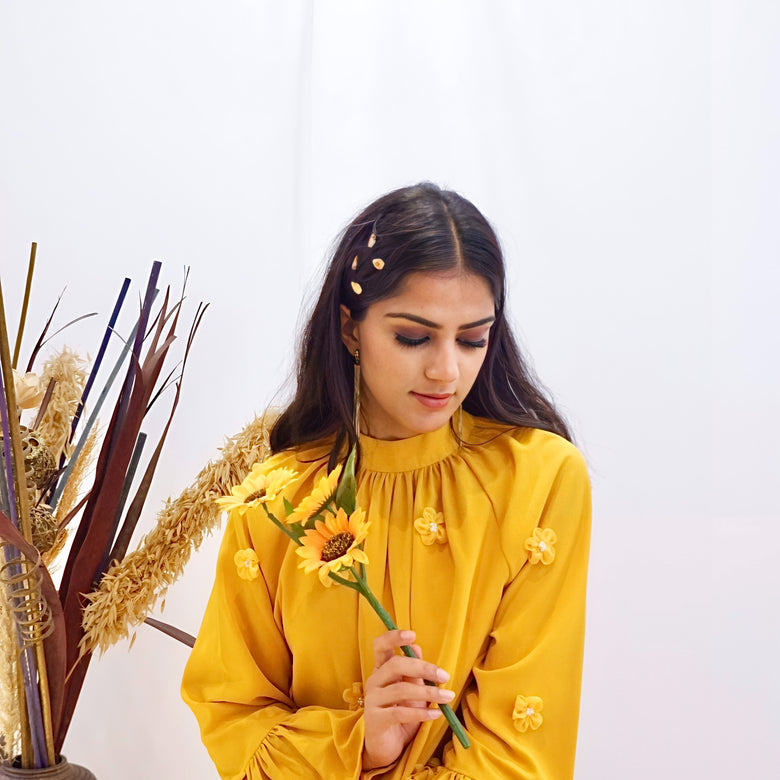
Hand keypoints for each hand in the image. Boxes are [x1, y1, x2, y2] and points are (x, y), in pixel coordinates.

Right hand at [361, 629, 454, 770]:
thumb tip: (417, 648)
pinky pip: (400, 713)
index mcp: (381, 670)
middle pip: (395, 665)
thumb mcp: (411, 690)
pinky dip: (421, 712)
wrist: (387, 747)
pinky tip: (436, 714)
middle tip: (444, 675)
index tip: (412, 635)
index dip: (393, 637)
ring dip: (428, 692)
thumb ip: (413, 672)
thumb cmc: (401, 714)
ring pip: (400, 689)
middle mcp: (374, 681)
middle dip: (422, 667)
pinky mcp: (375, 720)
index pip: (380, 646)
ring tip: (447, 697)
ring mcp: (372, 700)